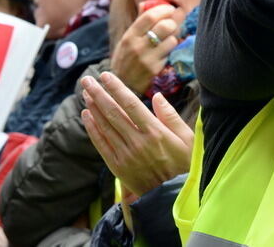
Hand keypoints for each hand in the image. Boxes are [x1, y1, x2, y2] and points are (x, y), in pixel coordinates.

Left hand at [80, 72, 193, 198]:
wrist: (174, 196)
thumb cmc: (186, 165)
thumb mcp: (188, 138)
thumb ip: (171, 116)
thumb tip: (156, 96)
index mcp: (156, 132)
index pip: (131, 105)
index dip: (116, 89)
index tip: (106, 76)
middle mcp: (138, 142)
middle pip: (113, 113)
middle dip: (99, 94)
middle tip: (87, 80)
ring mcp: (126, 155)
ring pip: (105, 127)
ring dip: (93, 108)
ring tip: (85, 93)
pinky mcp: (118, 167)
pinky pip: (101, 144)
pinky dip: (92, 129)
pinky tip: (86, 116)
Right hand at [110, 1, 177, 93]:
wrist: (120, 86)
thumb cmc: (125, 59)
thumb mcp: (125, 41)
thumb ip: (138, 23)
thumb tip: (146, 4)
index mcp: (129, 36)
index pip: (150, 16)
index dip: (163, 10)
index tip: (170, 9)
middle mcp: (137, 46)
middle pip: (165, 26)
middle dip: (173, 22)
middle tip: (172, 24)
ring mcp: (147, 58)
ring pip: (172, 40)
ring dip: (174, 37)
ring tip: (168, 39)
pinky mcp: (155, 69)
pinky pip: (170, 53)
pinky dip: (171, 50)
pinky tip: (165, 51)